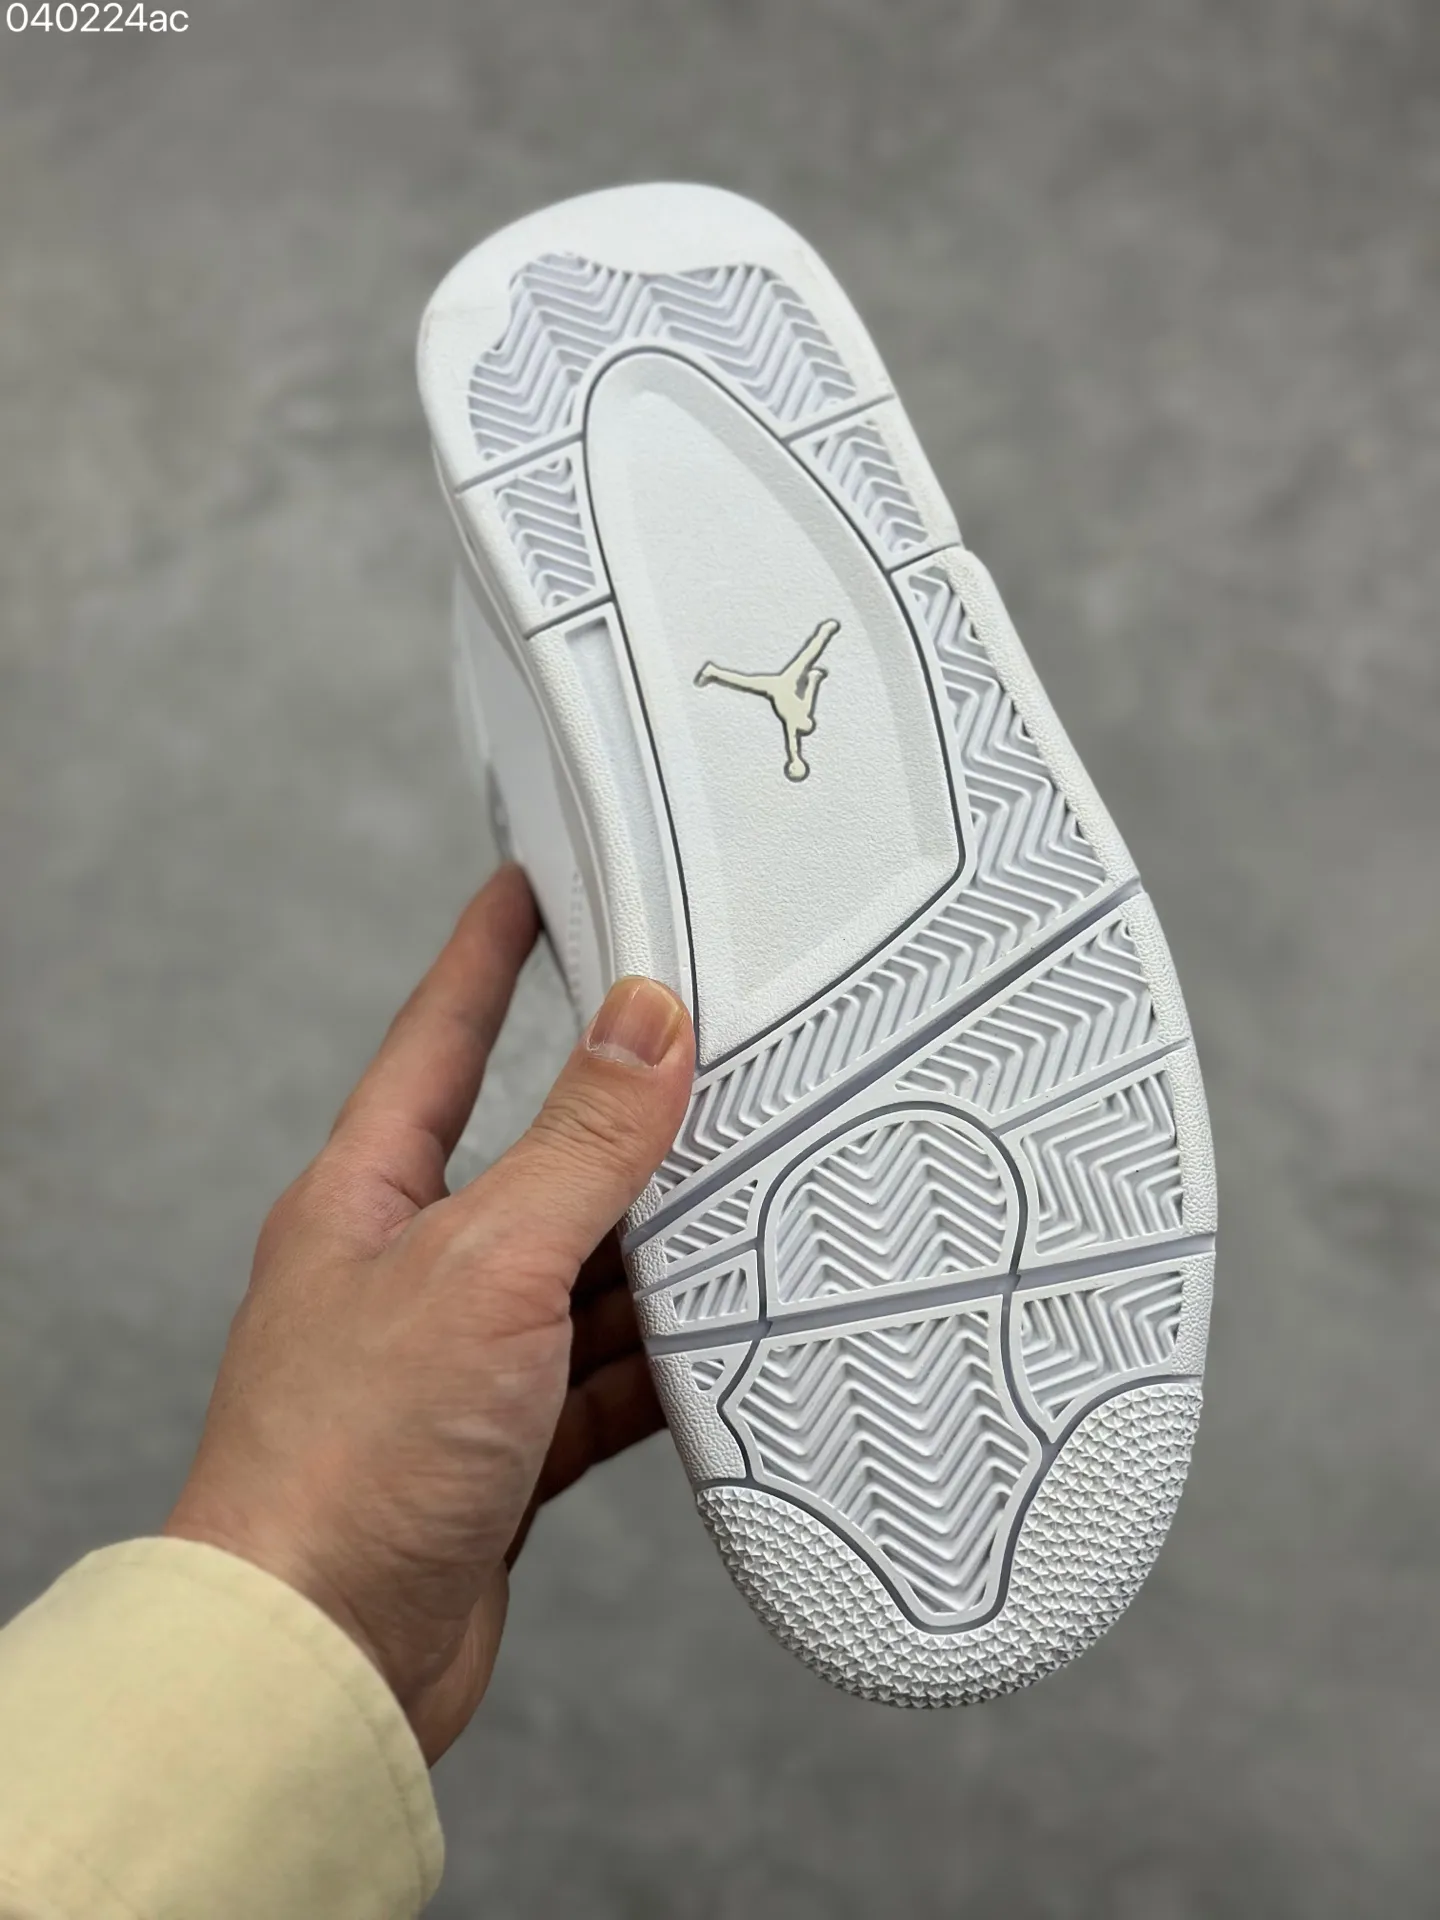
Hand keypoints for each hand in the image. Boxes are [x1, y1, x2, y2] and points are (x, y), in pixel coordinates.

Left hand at [164, 866, 693, 1760]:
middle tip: (715, 1054)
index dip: (491, 951)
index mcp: (369, 1194)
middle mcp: (411, 1267)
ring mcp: (459, 1362)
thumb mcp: (484, 1265)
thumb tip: (648, 1023)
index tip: (537, 881)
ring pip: (583, 1276)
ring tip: (751, 1205)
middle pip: (538, 1161)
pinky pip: (601, 1380)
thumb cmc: (348, 1456)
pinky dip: (661, 1368)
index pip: (443, 1034)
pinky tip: (719, 1353)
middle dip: (624, 1120)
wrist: (318, 1663)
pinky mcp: (502, 1449)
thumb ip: (579, 1146)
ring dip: (658, 1255)